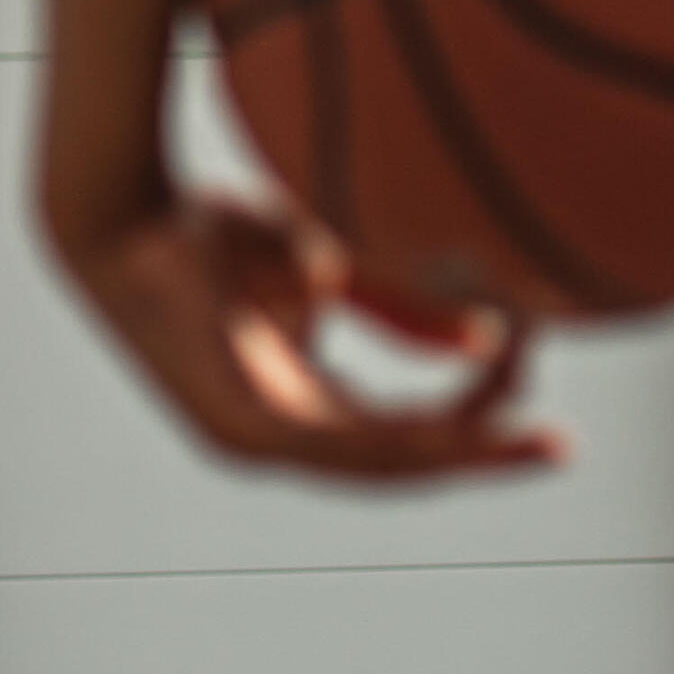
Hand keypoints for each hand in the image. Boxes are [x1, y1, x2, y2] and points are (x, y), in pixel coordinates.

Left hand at [62, 189, 566, 482]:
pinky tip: (454, 426)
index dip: (470, 420)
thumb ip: (395, 301)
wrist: (117, 211)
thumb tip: (485, 329)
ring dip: (459, 449)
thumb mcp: (324, 262)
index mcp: (296, 402)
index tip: (529, 380)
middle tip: (557, 447)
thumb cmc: (205, 230)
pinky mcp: (240, 422)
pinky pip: (341, 442)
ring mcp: (255, 438)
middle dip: (484, 453)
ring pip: (381, 461)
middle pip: (402, 461)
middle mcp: (277, 435)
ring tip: (524, 437)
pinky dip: (405, 433)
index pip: (400, 432)